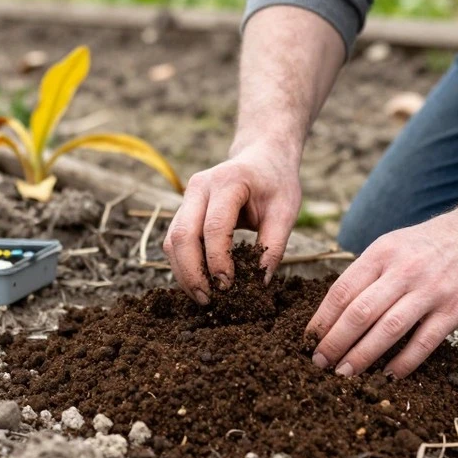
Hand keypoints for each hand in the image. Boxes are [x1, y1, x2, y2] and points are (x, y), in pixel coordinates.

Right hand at [163, 142, 301, 303]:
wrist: (261, 156)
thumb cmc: (276, 183)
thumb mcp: (286, 211)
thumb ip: (273, 246)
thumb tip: (258, 286)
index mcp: (228, 181)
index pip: (214, 226)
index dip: (218, 260)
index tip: (229, 287)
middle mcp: (199, 187)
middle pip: (182, 235)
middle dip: (192, 273)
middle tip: (208, 301)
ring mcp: (187, 197)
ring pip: (172, 240)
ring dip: (184, 273)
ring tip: (203, 298)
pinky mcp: (183, 209)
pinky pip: (174, 241)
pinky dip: (183, 265)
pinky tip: (199, 283)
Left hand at [306, 208, 457, 377]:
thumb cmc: (427, 245)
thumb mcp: (391, 245)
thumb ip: (366, 274)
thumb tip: (333, 313)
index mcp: (382, 253)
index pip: (342, 290)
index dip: (322, 319)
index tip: (308, 340)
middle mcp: (403, 271)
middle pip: (360, 312)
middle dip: (335, 342)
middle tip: (320, 363)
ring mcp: (430, 291)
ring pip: (388, 329)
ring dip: (362, 356)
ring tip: (345, 374)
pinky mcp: (454, 310)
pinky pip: (423, 342)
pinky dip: (403, 362)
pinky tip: (388, 375)